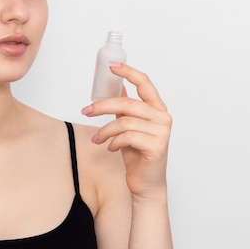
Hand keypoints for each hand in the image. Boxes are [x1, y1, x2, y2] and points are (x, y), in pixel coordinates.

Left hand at [82, 62, 171, 198]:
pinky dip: (114, 141)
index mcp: (157, 108)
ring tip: (97, 139)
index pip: (145, 83)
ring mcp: (162, 131)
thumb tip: (117, 87)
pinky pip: (127, 137)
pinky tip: (110, 147)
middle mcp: (163, 117)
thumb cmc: (138, 154)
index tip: (111, 66)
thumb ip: (126, 108)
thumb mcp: (129, 126)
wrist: (146, 183)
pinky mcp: (157, 146)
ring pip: (124, 122)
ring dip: (105, 130)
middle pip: (127, 103)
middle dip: (102, 106)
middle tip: (86, 111)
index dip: (128, 72)